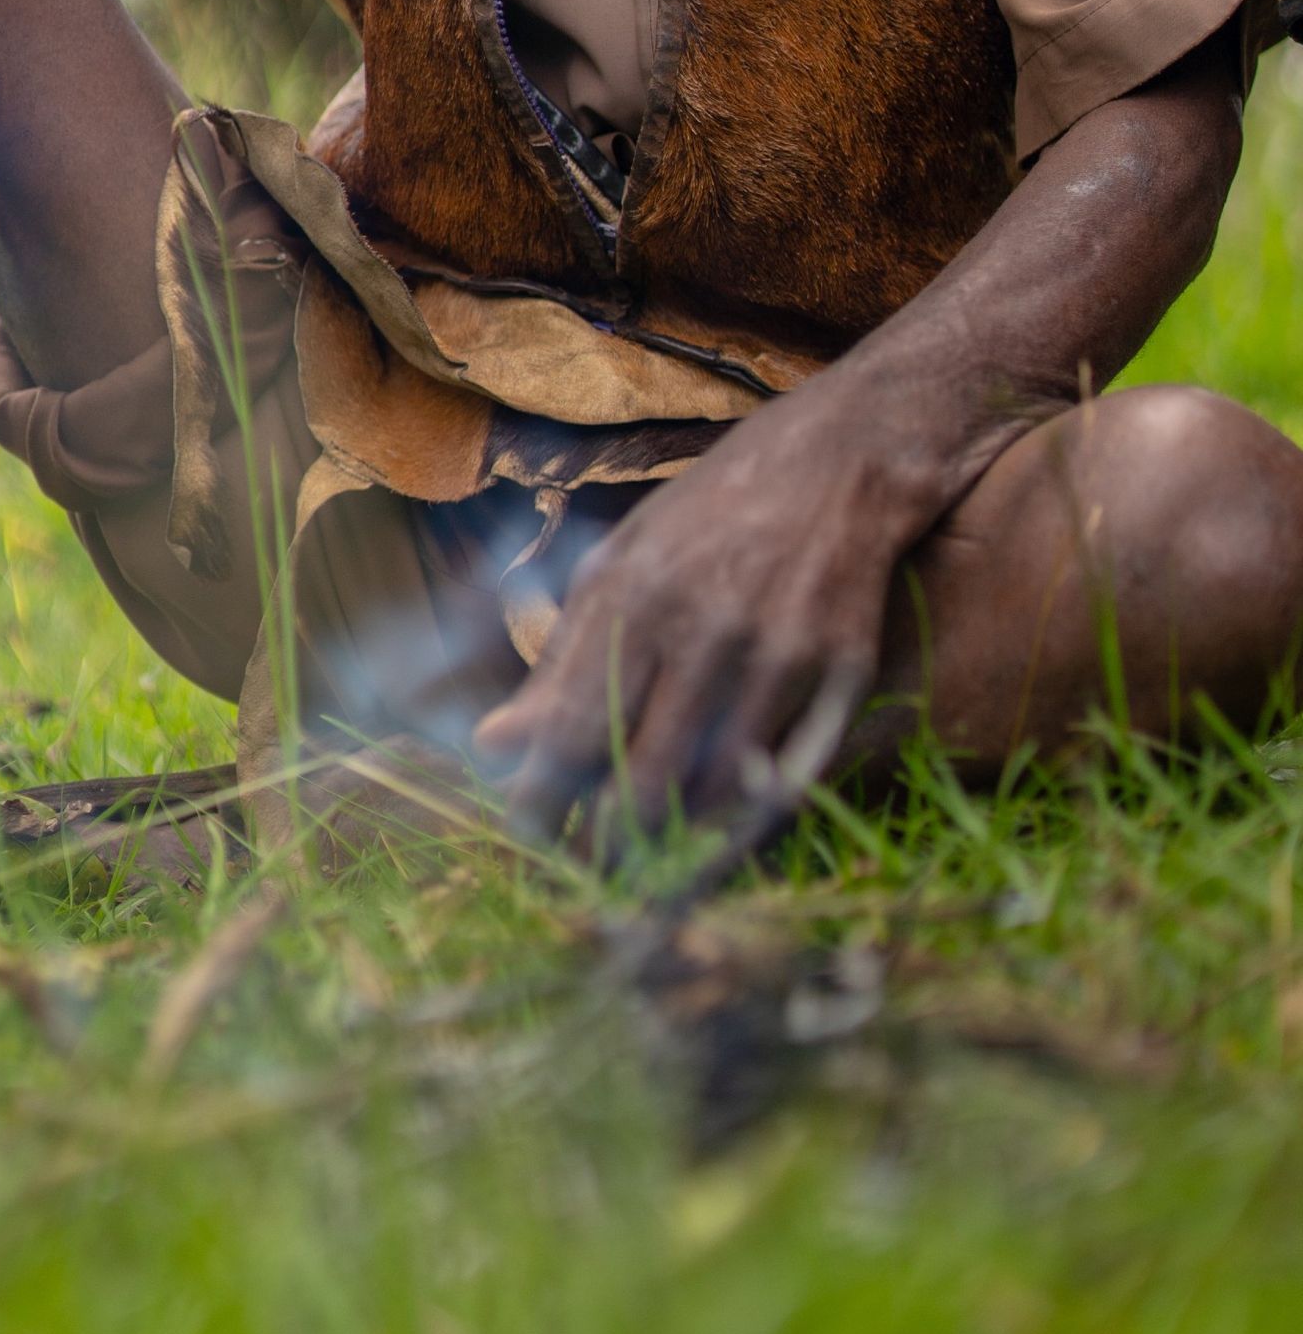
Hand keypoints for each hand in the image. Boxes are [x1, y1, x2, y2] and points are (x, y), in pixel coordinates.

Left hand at [472, 405, 906, 842]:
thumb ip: (561, 658)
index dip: (542, 802)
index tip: (527, 834)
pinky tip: (716, 830)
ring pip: (713, 792)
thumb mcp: (621, 563)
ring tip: (646, 858)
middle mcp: (701, 630)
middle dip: (606, 844)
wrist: (839, 463)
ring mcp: (775, 655)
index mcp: (632, 598)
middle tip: (589, 869)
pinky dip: (744, 816)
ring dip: (675, 840)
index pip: (570, 733)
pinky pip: (784, 778)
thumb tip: (493, 743)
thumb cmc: (712, 513)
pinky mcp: (838, 673)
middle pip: (640, 781)